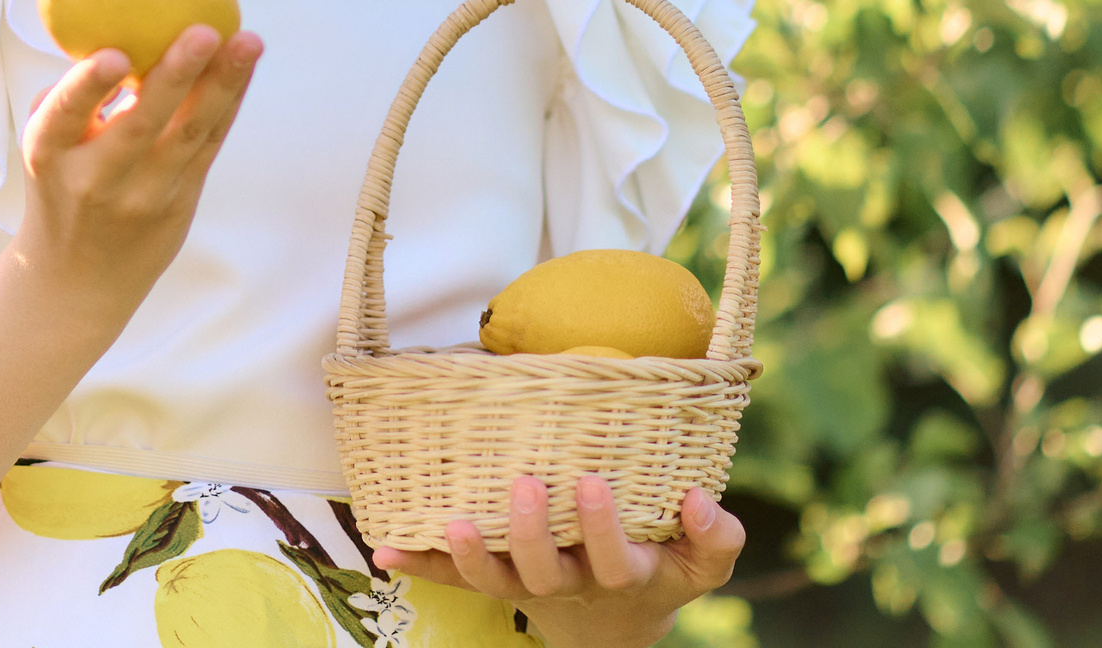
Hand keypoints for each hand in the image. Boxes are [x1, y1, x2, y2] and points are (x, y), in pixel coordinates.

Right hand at [11, 24, 260, 306]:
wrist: (76, 279)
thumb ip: (73, 97)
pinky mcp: (181, 202)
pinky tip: (245, 66)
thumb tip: (118, 28)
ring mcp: (144, 194)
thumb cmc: (60, 184)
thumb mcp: (45, 145)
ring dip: (223, 84)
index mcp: (50, 153)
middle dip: (177, 75)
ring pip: (190, 134)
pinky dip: (229, 102)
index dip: (91, 85)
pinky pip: (210, 145)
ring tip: (249, 42)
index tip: (117, 55)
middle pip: (143, 123)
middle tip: (205, 31)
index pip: (66, 115)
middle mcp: (97, 177)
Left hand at [372, 478, 744, 647]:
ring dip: (471, 555)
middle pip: (545, 572)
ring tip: (453, 521)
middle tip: (525, 485)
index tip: (593, 483)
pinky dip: (420, 564)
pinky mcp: (493, 579)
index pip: (613, 560)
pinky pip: (452, 578)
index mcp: (621, 576)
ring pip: (497, 581)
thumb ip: (716, 536)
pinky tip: (385, 548)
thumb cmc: (663, 568)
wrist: (618, 619)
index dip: (602, 528)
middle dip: (532, 533)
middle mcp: (568, 584)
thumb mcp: (704, 563)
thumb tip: (697, 500)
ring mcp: (526, 586)